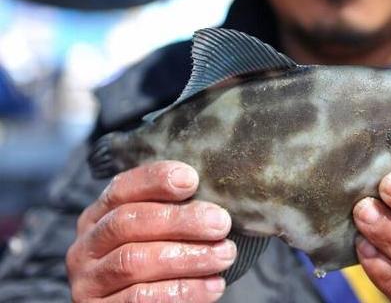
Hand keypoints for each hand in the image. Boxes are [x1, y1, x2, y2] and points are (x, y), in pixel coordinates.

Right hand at [67, 161, 234, 301]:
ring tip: (225, 254)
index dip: (155, 180)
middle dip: (180, 220)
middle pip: (128, 222)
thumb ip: (171, 213)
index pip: (121, 189)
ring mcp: (89, 282)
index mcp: (98, 217)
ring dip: (187, 256)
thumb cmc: (158, 265)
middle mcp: (86, 246)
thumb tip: (214, 196)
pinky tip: (213, 285)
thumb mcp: (156, 234)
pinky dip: (182, 290)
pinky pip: (141, 298)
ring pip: (134, 261)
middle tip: (221, 222)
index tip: (192, 179)